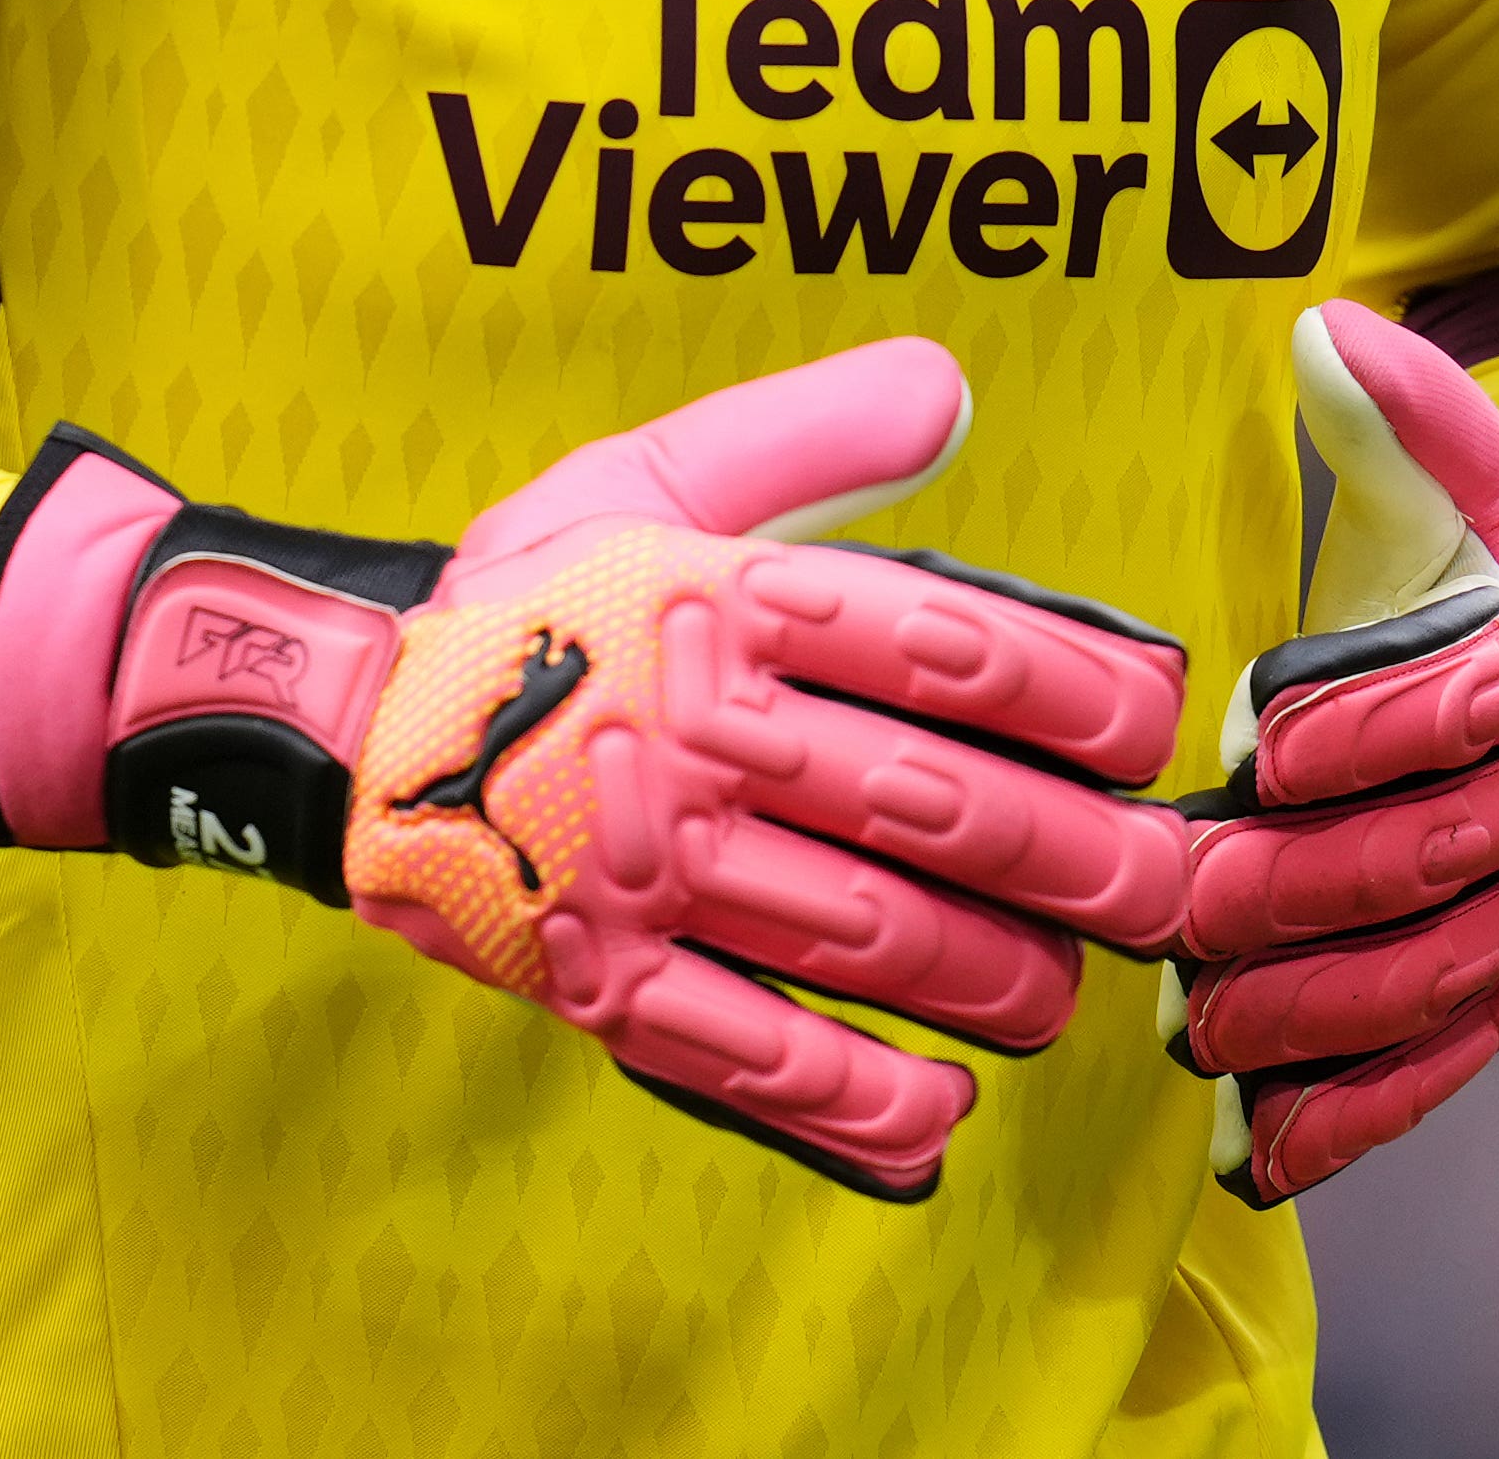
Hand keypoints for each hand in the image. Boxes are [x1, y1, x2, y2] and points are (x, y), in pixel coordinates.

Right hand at [0, 338, 1197, 1198]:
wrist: (339, 717)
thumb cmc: (534, 595)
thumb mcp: (654, 473)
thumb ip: (809, 434)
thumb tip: (951, 386)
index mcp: (723, 603)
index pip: (941, 646)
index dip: (1074, 693)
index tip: (1151, 728)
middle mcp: (698, 736)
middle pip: (934, 809)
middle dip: (1076, 861)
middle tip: (1160, 890)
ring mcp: (647, 871)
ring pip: (868, 941)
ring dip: (995, 980)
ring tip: (1063, 991)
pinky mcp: (599, 982)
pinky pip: (750, 1057)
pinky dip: (855, 1098)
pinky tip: (939, 1111)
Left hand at [1162, 301, 1498, 1205]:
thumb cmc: (1494, 561)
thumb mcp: (1466, 473)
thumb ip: (1405, 407)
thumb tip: (1323, 327)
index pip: (1467, 706)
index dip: (1367, 729)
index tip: (1256, 744)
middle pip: (1429, 859)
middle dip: (1299, 889)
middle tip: (1179, 901)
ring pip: (1432, 977)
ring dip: (1314, 1012)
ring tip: (1196, 1023)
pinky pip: (1445, 1062)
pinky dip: (1359, 1112)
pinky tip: (1262, 1147)